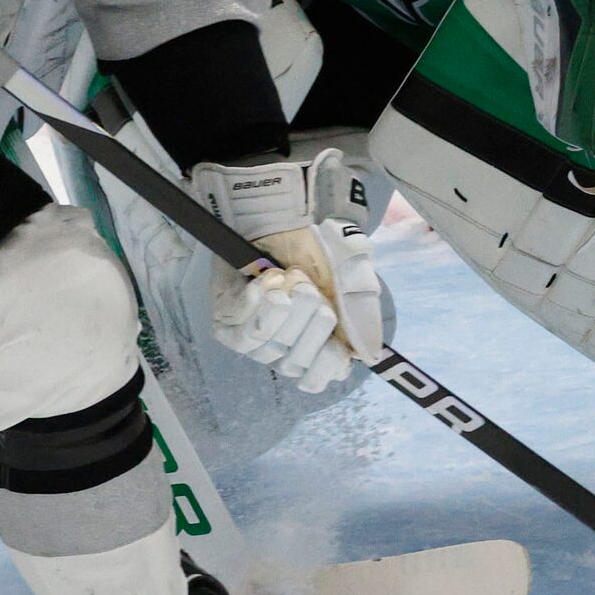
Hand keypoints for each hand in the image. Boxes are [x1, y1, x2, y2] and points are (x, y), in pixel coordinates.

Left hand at [187, 149, 383, 392]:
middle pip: (293, 363)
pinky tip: (264, 282)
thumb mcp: (351, 275)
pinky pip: (239, 327)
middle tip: (309, 287)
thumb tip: (369, 355)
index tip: (333, 339)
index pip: (315, 380)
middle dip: (308, 322)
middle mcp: (282, 345)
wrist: (283, 214)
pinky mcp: (225, 318)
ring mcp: (251, 334)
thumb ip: (361, 313)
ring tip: (289, 278)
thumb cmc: (318, 247)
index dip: (324, 364)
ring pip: (265, 347)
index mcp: (316, 342)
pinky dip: (257, 303)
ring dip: (283, 311)